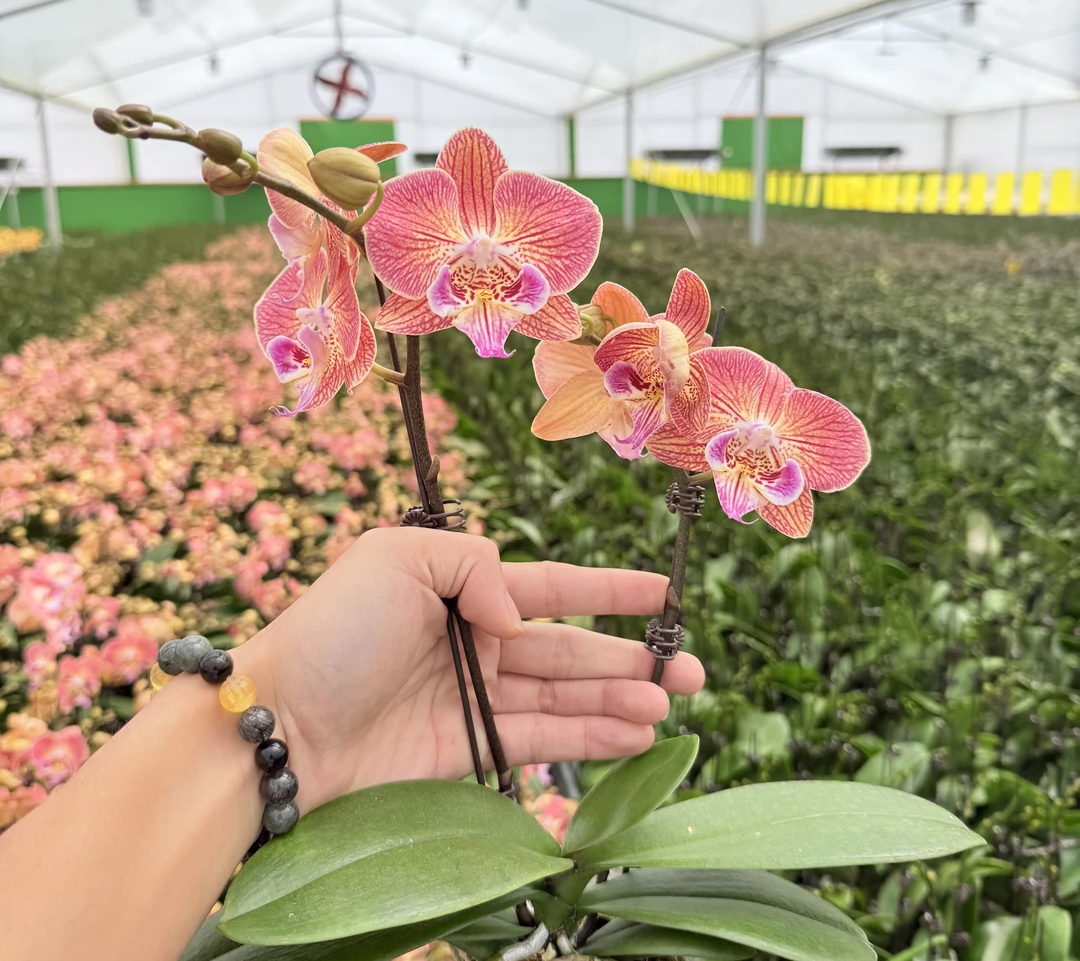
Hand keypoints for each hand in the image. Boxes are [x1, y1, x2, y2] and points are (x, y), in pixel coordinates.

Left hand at [238, 528, 704, 811]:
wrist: (283, 722)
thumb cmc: (335, 629)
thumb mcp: (397, 557)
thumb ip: (475, 565)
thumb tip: (517, 618)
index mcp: (462, 590)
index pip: (551, 588)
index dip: (608, 591)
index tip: (662, 593)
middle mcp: (475, 643)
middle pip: (569, 650)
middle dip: (631, 658)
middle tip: (693, 672)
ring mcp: (474, 699)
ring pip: (564, 698)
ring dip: (620, 702)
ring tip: (670, 705)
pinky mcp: (466, 750)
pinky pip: (539, 740)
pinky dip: (588, 739)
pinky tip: (634, 737)